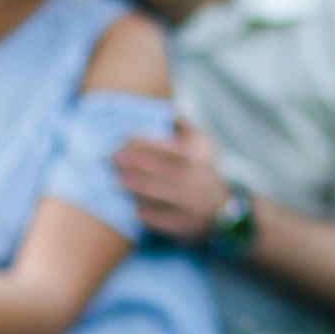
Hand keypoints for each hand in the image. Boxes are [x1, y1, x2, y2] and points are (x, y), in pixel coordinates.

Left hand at [113, 118, 234, 243]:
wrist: (224, 210)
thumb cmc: (201, 169)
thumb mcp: (202, 143)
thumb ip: (182, 124)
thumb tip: (161, 107)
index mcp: (198, 156)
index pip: (165, 146)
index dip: (141, 141)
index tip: (122, 138)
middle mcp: (196, 179)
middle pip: (157, 169)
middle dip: (131, 162)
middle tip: (110, 158)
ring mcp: (191, 205)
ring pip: (156, 194)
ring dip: (133, 185)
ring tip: (116, 178)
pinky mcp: (184, 226)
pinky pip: (158, 219)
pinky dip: (142, 212)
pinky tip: (130, 205)